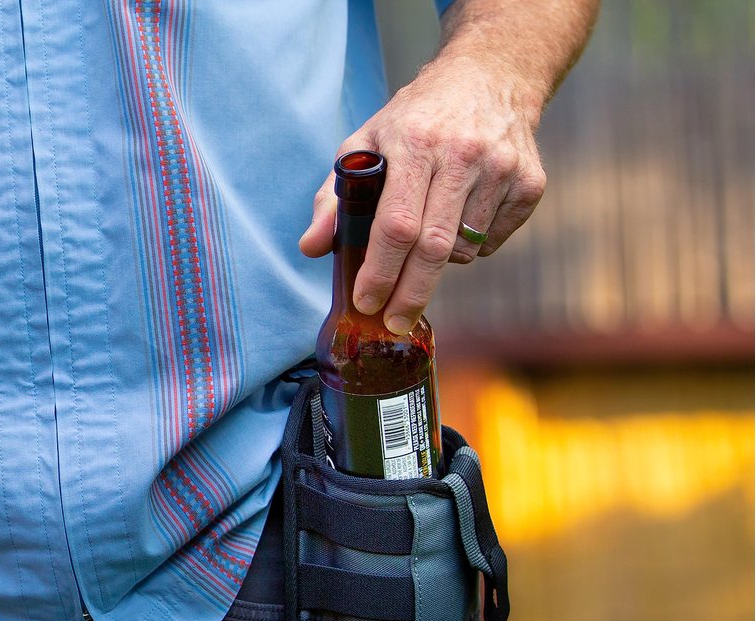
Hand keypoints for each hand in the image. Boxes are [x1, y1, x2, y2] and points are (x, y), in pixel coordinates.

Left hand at [299, 53, 546, 334]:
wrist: (492, 76)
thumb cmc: (418, 117)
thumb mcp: (367, 141)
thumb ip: (335, 197)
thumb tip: (311, 248)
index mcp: (415, 142)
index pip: (396, 224)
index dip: (380, 271)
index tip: (366, 302)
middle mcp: (463, 154)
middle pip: (434, 248)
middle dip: (410, 295)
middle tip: (393, 322)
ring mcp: (502, 169)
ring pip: (463, 249)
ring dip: (439, 261)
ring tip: (430, 231)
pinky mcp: (530, 184)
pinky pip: (490, 242)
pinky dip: (469, 246)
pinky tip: (462, 213)